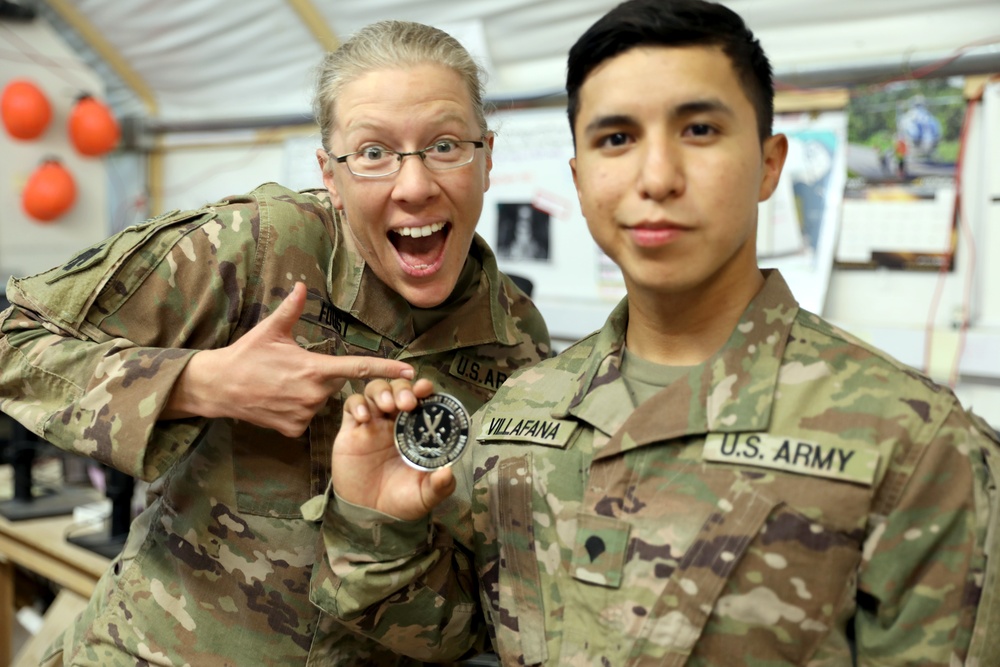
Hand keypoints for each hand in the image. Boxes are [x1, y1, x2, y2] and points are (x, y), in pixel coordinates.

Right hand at [164, 282, 413, 435]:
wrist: (217, 388)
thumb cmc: (246, 355)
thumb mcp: (270, 330)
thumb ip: (291, 308)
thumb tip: (302, 285)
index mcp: (314, 368)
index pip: (358, 368)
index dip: (386, 369)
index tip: (409, 371)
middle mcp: (314, 394)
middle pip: (337, 384)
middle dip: (324, 375)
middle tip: (295, 369)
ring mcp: (304, 415)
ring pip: (321, 402)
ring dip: (310, 393)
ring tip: (282, 384)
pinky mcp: (294, 430)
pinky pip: (306, 418)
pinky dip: (297, 409)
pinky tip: (278, 400)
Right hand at [331, 378, 456, 519]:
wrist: (369, 514)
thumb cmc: (401, 500)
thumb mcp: (425, 495)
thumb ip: (439, 486)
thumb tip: (448, 472)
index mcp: (416, 431)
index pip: (422, 400)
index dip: (424, 389)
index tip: (426, 389)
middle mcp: (395, 422)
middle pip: (398, 388)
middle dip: (403, 388)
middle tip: (407, 402)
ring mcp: (373, 423)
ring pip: (375, 390)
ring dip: (382, 391)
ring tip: (387, 406)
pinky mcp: (351, 430)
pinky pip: (351, 405)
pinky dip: (357, 404)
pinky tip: (364, 417)